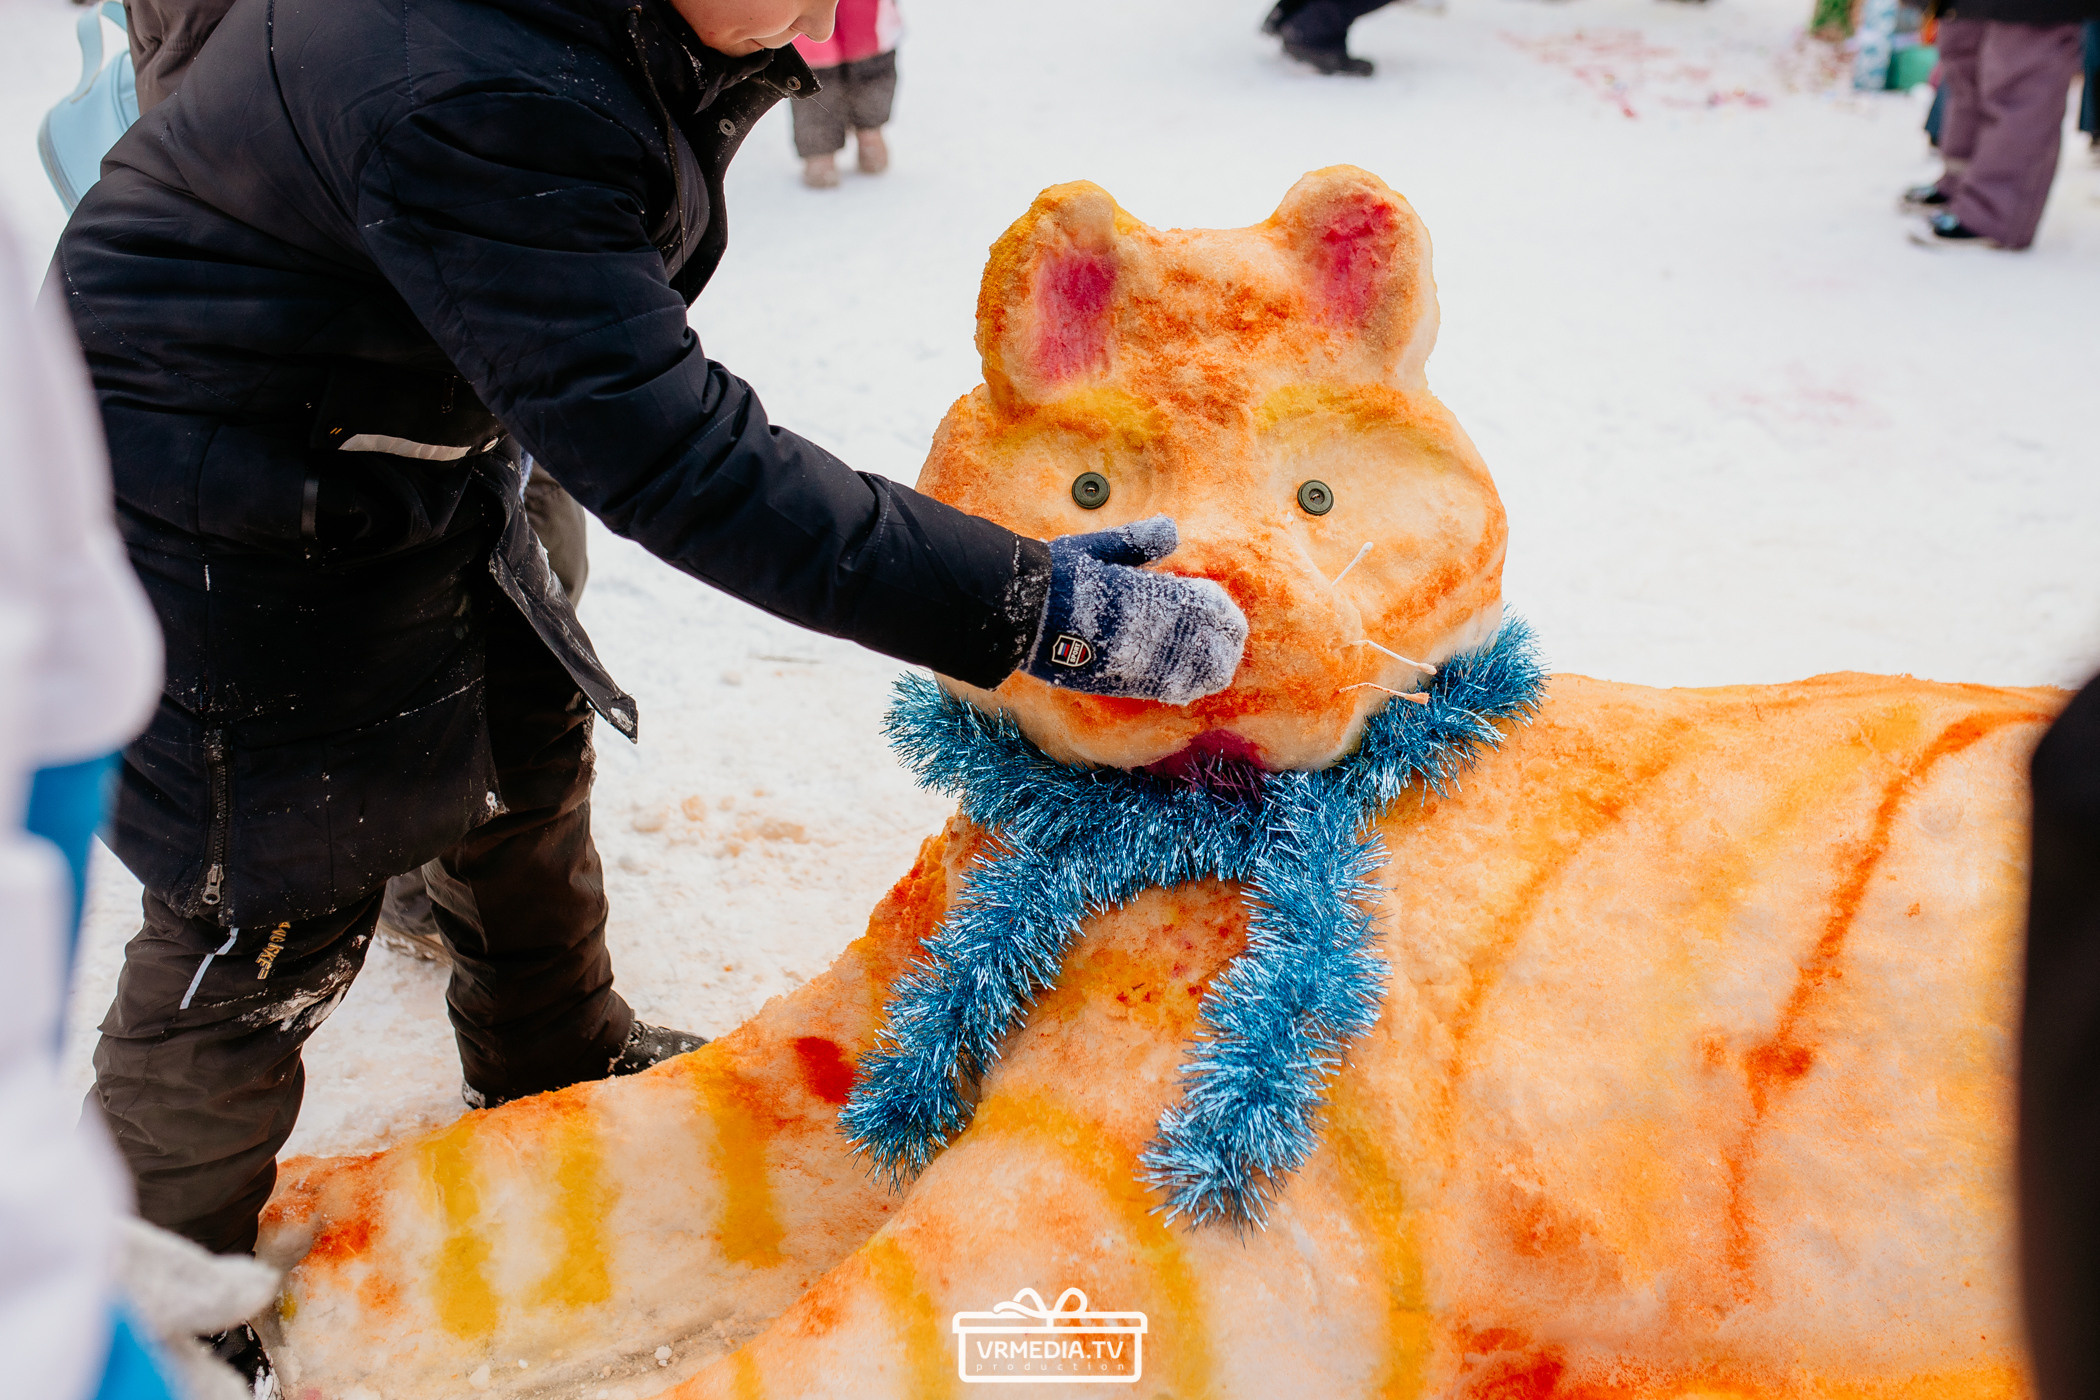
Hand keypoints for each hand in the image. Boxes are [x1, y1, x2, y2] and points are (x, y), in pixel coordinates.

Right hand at [1022, 516, 1245, 704]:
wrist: (1020, 613)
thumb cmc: (1058, 575)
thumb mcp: (1100, 549)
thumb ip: (1138, 542)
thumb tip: (1171, 530)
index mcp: (1157, 593)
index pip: (1213, 610)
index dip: (1226, 616)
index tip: (1226, 617)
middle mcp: (1157, 631)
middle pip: (1215, 648)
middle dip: (1225, 647)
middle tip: (1226, 645)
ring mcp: (1142, 661)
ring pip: (1198, 675)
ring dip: (1209, 670)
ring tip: (1212, 666)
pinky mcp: (1122, 683)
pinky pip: (1168, 690)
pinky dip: (1184, 685)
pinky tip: (1186, 682)